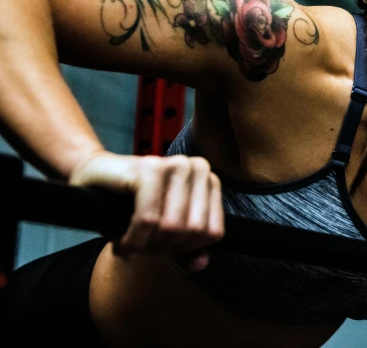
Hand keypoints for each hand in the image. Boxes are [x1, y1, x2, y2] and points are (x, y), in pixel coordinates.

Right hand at [68, 151, 223, 271]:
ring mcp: (176, 165)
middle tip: (143, 244)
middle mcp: (198, 168)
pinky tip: (121, 242)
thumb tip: (201, 263)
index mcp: (210, 181)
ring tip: (132, 240)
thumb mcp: (164, 234)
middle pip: (194, 231)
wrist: (92, 181)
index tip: (162, 245)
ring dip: (147, 244)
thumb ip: (188, 251)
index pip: (213, 233)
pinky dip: (133, 240)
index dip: (185, 249)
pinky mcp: (150, 168)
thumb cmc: (131, 207)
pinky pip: (148, 220)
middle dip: (165, 247)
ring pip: (173, 227)